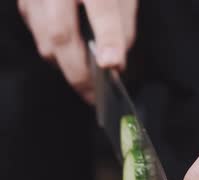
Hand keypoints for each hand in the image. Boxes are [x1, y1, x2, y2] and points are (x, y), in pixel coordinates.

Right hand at [18, 0, 137, 102]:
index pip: (101, 9)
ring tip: (87, 84)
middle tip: (96, 98)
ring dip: (66, 66)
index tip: (113, 65)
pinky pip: (38, 33)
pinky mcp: (24, 0)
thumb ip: (121, 24)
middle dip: (79, 73)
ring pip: (45, 40)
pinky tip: (71, 58)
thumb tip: (114, 62)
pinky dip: (55, 52)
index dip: (108, 39)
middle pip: (61, 35)